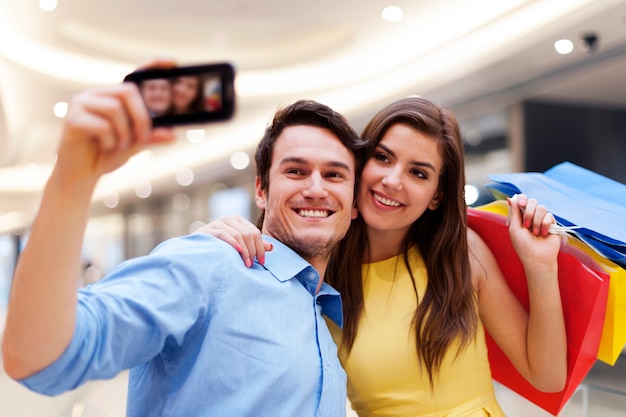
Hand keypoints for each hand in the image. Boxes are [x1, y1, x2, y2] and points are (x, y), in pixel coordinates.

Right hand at [54, 58, 177, 185]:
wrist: (81, 175)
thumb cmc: (106, 155)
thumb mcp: (135, 145)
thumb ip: (152, 137)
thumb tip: (172, 133)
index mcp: (113, 97)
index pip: (134, 75)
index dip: (152, 66)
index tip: (172, 62)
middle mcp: (97, 94)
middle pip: (128, 91)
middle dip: (142, 118)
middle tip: (142, 139)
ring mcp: (81, 104)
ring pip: (116, 109)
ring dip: (125, 134)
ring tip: (120, 147)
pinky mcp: (72, 119)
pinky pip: (102, 125)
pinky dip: (110, 141)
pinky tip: (104, 147)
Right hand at [196, 215, 271, 266]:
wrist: (196, 250)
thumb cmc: (220, 248)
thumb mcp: (239, 245)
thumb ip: (254, 245)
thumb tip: (272, 248)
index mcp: (238, 220)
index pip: (255, 233)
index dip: (261, 248)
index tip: (262, 262)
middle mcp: (229, 219)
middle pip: (248, 234)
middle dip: (253, 251)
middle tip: (253, 264)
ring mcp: (218, 223)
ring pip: (238, 235)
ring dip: (245, 251)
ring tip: (246, 264)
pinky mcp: (208, 229)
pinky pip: (223, 234)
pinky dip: (232, 242)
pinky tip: (238, 251)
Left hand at [507, 194, 560, 265]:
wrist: (537, 258)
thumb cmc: (523, 246)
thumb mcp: (514, 229)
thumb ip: (514, 213)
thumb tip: (511, 198)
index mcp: (521, 217)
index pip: (522, 201)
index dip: (522, 199)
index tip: (522, 204)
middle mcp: (531, 217)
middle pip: (532, 201)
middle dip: (529, 212)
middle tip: (526, 225)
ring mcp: (542, 220)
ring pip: (542, 208)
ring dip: (536, 221)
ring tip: (535, 232)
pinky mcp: (552, 224)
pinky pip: (550, 216)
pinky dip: (545, 225)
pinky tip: (543, 234)